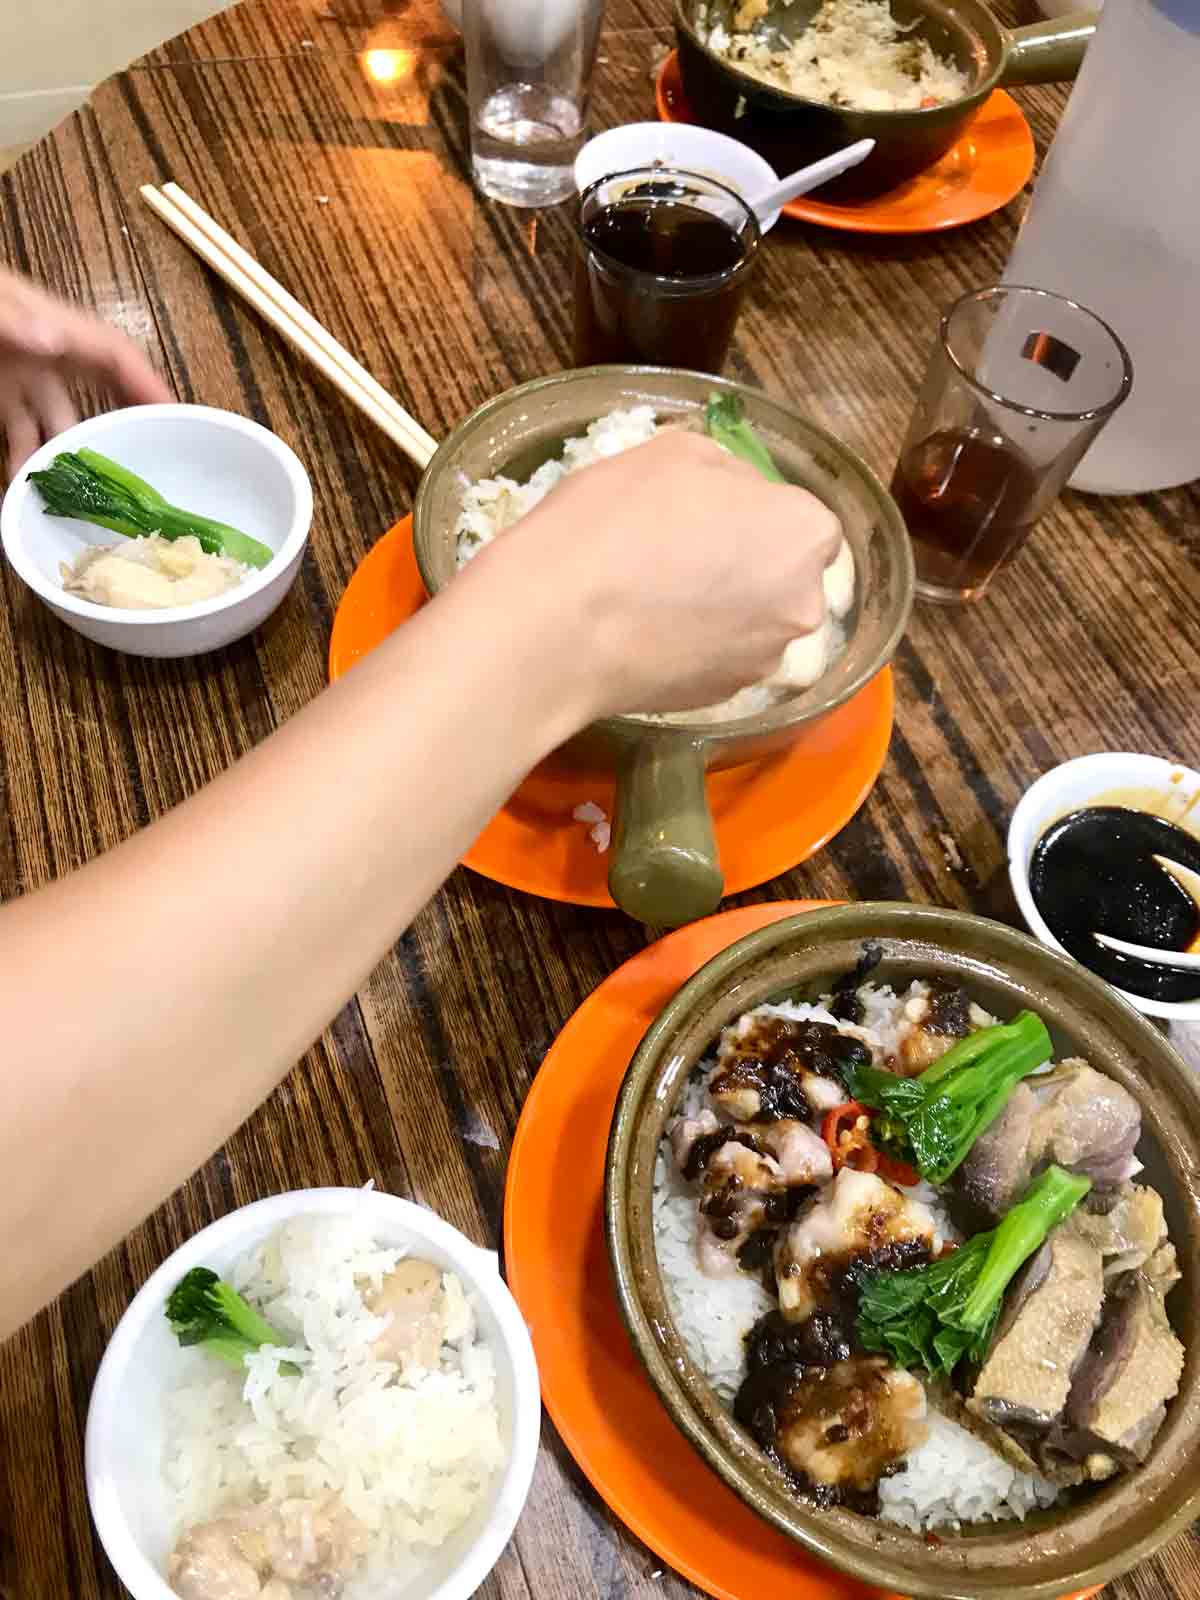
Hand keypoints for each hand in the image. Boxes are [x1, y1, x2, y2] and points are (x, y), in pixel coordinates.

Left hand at [0, 268, 171, 479]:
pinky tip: (26, 495)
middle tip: (142, 482)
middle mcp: (41, 355)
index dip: (151, 387)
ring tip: (81, 505)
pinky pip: (18, 434)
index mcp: (50, 325)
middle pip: (95, 399)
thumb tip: (56, 340)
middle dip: (118, 438)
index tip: (181, 423)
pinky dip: (23, 463)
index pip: (114, 357)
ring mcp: (16, 375)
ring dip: (66, 462)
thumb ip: (12, 316)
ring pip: (54, 426)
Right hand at [505, 428, 843, 716]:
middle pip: (786, 577)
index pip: (804, 521)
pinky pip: (720, 660)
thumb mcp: (673, 452)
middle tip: (683, 554)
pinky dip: (696, 647)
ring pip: (755, 623)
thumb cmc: (616, 521)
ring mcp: (764, 660)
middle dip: (749, 565)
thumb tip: (736, 496)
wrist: (558, 626)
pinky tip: (648, 634)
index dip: (756, 514)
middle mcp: (802, 604)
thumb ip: (727, 472)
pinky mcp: (724, 699)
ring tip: (658, 598)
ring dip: (723, 610)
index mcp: (804, 534)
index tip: (709, 515)